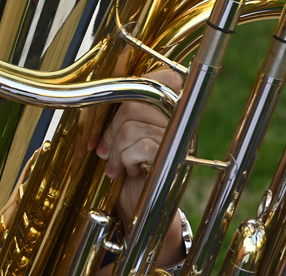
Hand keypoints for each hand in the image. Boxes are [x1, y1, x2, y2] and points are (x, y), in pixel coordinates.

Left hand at [95, 67, 182, 219]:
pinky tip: (130, 171)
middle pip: (136, 102)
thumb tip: (103, 93)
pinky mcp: (174, 158)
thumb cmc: (134, 169)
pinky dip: (126, 160)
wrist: (146, 208)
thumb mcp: (126, 134)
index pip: (162, 77)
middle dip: (112, 129)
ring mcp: (181, 139)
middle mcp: (182, 121)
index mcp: (174, 109)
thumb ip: (124, 111)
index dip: (134, 88)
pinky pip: (140, 146)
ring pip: (132, 125)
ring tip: (119, 163)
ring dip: (117, 149)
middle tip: (106, 149)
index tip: (115, 109)